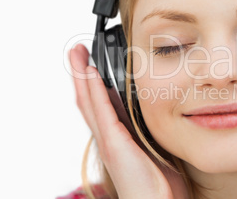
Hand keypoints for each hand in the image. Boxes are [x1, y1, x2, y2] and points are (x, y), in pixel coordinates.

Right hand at [69, 44, 188, 198]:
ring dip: (83, 77)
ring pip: (90, 102)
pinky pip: (102, 112)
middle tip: (78, 52)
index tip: (92, 64)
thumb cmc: (158, 185)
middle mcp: (110, 137)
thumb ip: (149, 131)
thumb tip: (156, 113)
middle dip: (83, 75)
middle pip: (89, 100)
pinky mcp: (114, 145)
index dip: (94, 84)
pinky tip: (92, 74)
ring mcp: (109, 141)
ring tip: (77, 55)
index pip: (102, 104)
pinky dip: (94, 92)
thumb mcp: (155, 149)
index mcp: (119, 137)